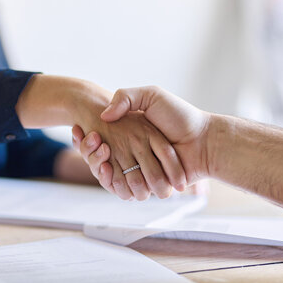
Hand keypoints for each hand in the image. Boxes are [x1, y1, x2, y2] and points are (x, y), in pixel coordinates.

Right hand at [16, 76, 185, 199]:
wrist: (204, 141)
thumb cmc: (181, 116)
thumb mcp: (152, 96)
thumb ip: (126, 96)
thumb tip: (104, 115)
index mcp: (131, 134)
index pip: (100, 140)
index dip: (86, 138)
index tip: (78, 129)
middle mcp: (132, 153)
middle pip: (99, 157)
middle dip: (88, 150)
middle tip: (83, 137)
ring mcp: (138, 170)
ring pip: (106, 172)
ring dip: (95, 163)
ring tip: (95, 151)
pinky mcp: (146, 185)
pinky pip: (121, 187)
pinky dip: (110, 180)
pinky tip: (104, 167)